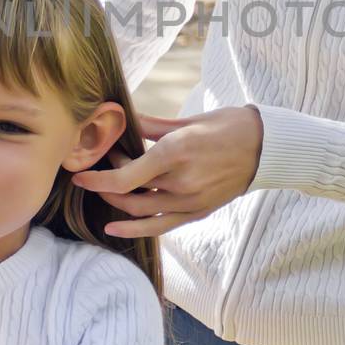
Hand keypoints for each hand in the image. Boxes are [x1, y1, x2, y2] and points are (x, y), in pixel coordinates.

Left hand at [70, 105, 263, 236]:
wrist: (266, 148)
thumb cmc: (227, 126)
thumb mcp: (187, 120)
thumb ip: (149, 124)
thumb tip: (120, 116)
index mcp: (176, 152)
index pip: (124, 177)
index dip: (96, 179)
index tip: (78, 174)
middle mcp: (181, 181)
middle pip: (128, 194)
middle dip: (107, 182)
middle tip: (104, 163)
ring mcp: (191, 201)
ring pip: (141, 212)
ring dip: (118, 202)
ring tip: (109, 188)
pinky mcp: (198, 212)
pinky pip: (160, 227)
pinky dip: (135, 229)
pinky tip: (114, 226)